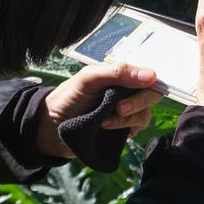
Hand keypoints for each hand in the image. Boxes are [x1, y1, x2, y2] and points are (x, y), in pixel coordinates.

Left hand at [36, 63, 164, 158]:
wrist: (51, 129)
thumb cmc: (68, 97)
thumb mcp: (89, 79)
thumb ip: (118, 73)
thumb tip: (152, 75)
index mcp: (119, 75)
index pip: (148, 74)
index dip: (151, 81)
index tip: (145, 86)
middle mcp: (127, 91)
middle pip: (152, 94)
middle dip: (139, 102)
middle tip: (119, 109)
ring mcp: (127, 111)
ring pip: (145, 114)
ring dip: (128, 120)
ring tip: (105, 122)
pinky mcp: (123, 129)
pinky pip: (138, 129)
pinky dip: (127, 129)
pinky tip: (110, 129)